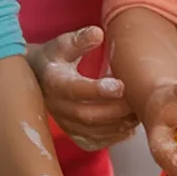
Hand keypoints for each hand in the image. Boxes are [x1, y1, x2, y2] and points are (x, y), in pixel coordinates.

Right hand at [28, 27, 137, 150]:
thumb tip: (98, 33)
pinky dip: (112, 137)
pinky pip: (93, 142)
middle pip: (86, 114)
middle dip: (115, 110)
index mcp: (54, 81)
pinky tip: (128, 127)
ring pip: (91, 131)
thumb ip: (80, 39)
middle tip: (137, 102)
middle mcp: (56, 106)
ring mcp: (63, 123)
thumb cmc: (56, 57)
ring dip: (117, 125)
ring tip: (137, 114)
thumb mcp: (64, 44)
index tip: (121, 85)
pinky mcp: (71, 133)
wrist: (39, 77)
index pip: (75, 89)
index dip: (98, 89)